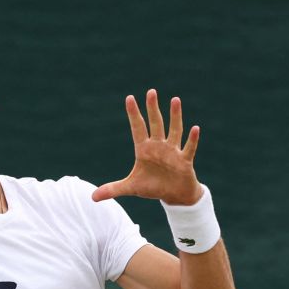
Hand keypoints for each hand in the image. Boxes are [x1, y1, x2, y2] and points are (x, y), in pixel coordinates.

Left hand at [92, 89, 203, 205]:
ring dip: (175, 116)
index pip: (138, 128)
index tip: (129, 98)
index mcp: (144, 150)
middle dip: (153, 108)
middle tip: (151, 92)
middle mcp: (159, 146)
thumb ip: (112, 189)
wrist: (174, 195)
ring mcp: (173, 152)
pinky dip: (192, 139)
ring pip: (174, 130)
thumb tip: (92, 197)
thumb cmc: (153, 187)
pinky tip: (195, 128)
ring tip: (175, 100)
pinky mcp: (184, 161)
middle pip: (156, 123)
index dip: (133, 114)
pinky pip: (189, 148)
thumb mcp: (131, 188)